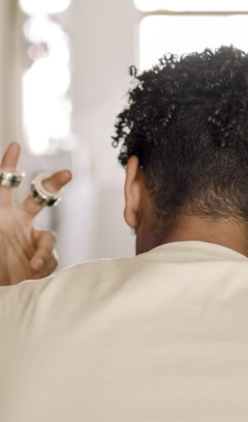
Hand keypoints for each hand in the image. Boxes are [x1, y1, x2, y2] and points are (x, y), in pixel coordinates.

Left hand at [0, 142, 71, 285]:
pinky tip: (33, 276)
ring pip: (49, 236)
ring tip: (33, 268)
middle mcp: (16, 223)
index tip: (14, 145)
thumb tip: (29, 238)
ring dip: (43, 252)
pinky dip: (44, 267)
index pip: (3, 184)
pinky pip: (51, 258)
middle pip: (40, 196)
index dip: (9, 164)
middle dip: (54, 183)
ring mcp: (29, 240)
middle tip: (67, 174)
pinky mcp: (40, 259)